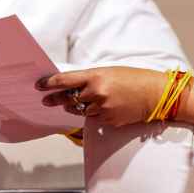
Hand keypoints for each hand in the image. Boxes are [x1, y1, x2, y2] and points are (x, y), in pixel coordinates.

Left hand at [37, 67, 166, 126]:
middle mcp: (96, 93)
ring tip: (74, 103)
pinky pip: (93, 118)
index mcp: (96, 76)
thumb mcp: (110, 72)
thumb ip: (91, 79)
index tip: (39, 85)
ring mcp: (101, 108)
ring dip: (75, 106)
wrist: (154, 94)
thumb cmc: (133, 79)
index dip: (49, 83)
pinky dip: (92, 113)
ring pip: (79, 110)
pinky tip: (100, 107)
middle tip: (47, 100)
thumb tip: (73, 86)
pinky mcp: (108, 120)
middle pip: (68, 98)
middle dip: (56, 99)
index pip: (65, 80)